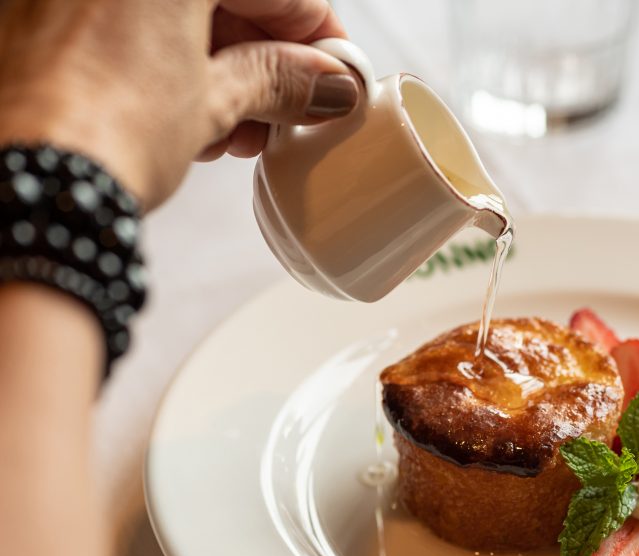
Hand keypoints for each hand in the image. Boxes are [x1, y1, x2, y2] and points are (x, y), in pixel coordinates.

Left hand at [0, 0, 357, 209]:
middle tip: (292, 105)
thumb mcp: (215, 102)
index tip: (336, 67)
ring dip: (220, 67)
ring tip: (241, 126)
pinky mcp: (40, 16)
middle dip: (264, 55)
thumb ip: (277, 79)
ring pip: (175, 14)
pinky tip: (193, 114)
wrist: (31, 183)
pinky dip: (167, 62)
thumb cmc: (102, 131)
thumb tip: (325, 81)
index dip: (315, 30)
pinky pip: (127, 24)